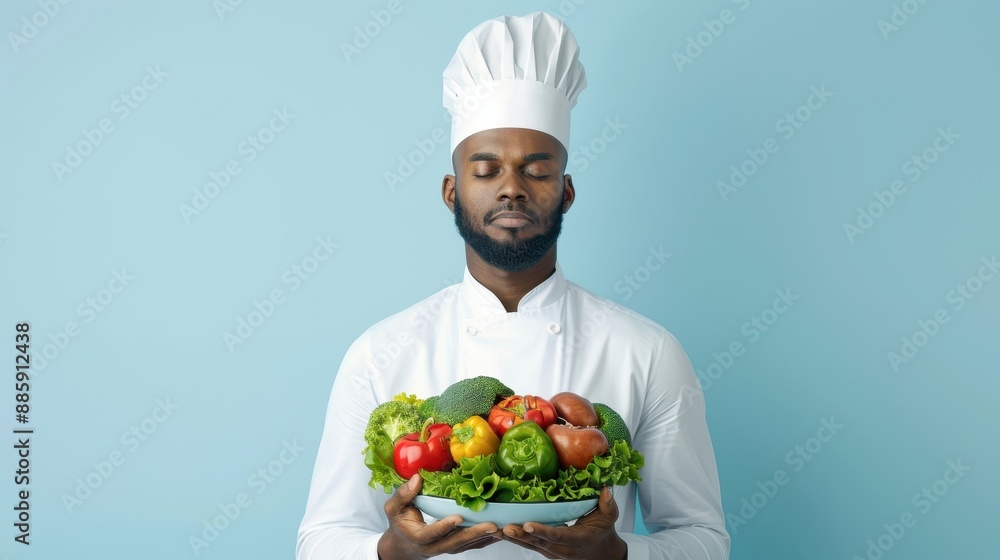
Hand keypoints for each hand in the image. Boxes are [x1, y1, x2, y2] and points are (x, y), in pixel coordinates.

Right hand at [377, 474, 500, 558]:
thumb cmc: (400, 522)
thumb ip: (403, 494)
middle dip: (474, 534)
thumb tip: (417, 478)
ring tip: (502, 528)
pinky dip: (487, 540)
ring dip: (485, 537)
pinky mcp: (455, 547)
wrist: (404, 544)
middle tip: (492, 525)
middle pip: (456, 542)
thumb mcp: (393, 508)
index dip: (445, 526)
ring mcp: (446, 548)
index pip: (432, 533)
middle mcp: (434, 546)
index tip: (458, 517)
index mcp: (418, 536)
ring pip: (467, 545)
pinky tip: (500, 533)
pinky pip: (473, 546)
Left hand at [499, 487, 626, 559]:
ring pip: (532, 546)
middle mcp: (564, 550)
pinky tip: (503, 532)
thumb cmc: (603, 533)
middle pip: (539, 543)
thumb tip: (604, 489)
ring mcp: (554, 553)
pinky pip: (530, 546)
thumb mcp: (609, 518)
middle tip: (506, 528)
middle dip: (522, 536)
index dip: (542, 531)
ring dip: (515, 539)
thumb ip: (607, 504)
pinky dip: (517, 540)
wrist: (602, 554)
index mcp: (579, 540)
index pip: (558, 536)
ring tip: (498, 530)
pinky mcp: (547, 551)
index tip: (528, 524)